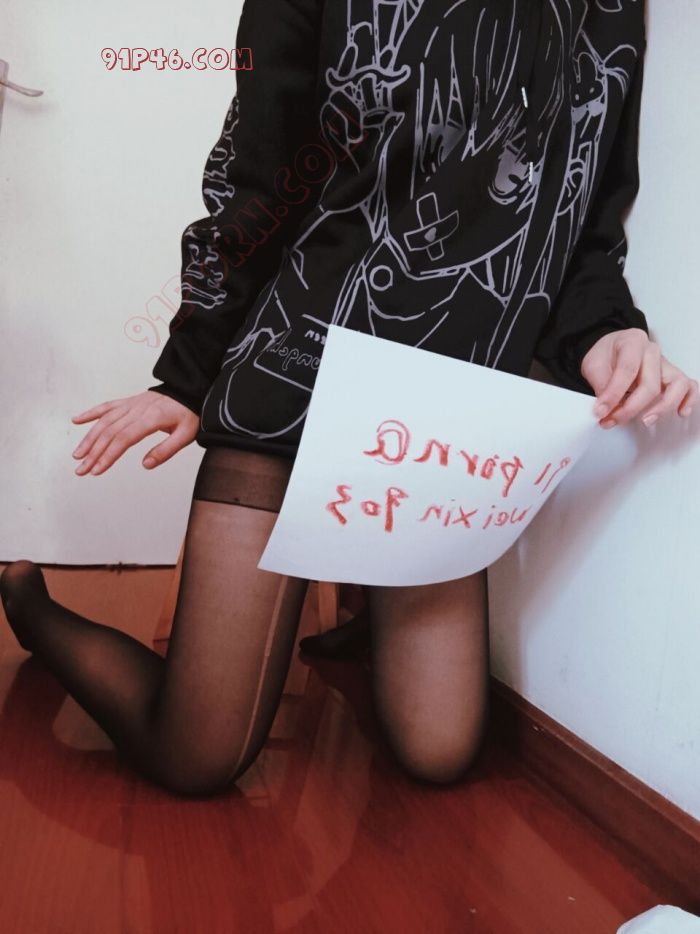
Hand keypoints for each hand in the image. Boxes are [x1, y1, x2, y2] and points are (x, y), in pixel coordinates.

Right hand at [71, 390, 198, 475]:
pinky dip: (90, 413)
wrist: (189, 390)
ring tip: (77, 455)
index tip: (97, 470)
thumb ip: (166, 451)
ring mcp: (130, 405)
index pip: (124, 439)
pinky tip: (76, 420)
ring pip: (104, 421)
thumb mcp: (185, 435)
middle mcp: (136, 410)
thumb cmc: (188, 413)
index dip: (108, 455)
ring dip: (88, 438)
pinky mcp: (128, 402)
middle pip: (110, 433)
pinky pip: (106, 406)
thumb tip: (146, 464)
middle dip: (93, 453)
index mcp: (151, 419)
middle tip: (81, 470)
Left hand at [581, 328, 698, 428]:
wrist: (611, 349)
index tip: (601, 411)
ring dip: (662, 407)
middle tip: (613, 420)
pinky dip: (688, 400)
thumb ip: (600, 384)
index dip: (613, 394)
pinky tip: (680, 412)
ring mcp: (666, 364)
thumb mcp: (593, 365)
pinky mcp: (672, 377)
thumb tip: (606, 408)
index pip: (627, 370)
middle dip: (631, 408)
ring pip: (677, 385)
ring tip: (646, 420)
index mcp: (632, 342)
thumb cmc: (605, 355)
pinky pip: (690, 387)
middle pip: (651, 383)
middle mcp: (652, 351)